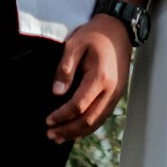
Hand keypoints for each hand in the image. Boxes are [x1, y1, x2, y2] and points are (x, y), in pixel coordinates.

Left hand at [45, 15, 131, 143]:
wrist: (119, 29)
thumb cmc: (94, 35)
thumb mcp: (75, 44)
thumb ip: (64, 69)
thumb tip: (56, 93)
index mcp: (99, 77)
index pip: (79, 106)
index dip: (62, 116)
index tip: (47, 120)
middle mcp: (111, 90)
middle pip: (88, 120)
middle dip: (68, 130)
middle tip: (50, 135)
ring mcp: (116, 94)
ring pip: (96, 122)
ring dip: (77, 132)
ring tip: (60, 137)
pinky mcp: (117, 94)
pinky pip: (102, 116)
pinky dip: (89, 127)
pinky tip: (77, 132)